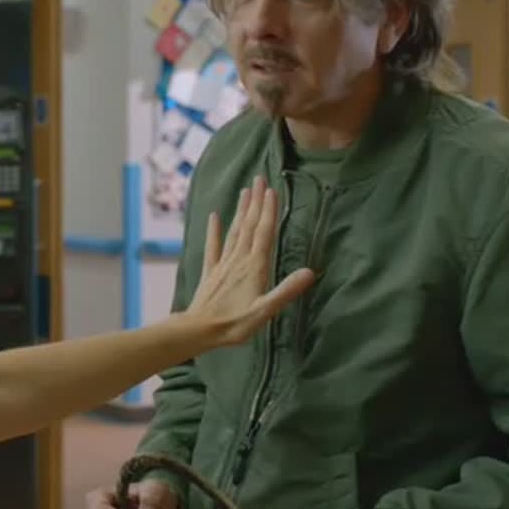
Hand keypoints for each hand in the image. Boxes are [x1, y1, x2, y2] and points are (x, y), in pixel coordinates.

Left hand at [184, 176, 315, 347]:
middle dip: (256, 202)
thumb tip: (310, 272)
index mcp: (254, 267)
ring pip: (234, 231)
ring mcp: (223, 264)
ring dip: (240, 210)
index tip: (272, 190)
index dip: (268, 211)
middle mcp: (238, 259)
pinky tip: (213, 216)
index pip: (264, 233)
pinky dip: (213, 230)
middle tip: (259, 178)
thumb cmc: (234, 324)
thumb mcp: (265, 311)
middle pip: (249, 225)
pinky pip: (213, 246)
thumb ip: (286, 291)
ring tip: (245, 191)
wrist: (199, 329)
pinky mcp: (210, 271)